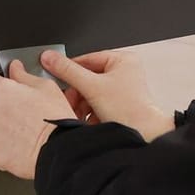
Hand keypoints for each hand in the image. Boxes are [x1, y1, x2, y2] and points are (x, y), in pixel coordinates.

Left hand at [0, 60, 75, 179]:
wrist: (59, 151)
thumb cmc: (55, 120)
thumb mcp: (46, 87)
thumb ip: (23, 75)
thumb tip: (15, 68)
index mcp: (0, 90)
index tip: (2, 88)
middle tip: (15, 109)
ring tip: (20, 128)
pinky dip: (0, 143)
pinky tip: (18, 142)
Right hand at [42, 49, 171, 141]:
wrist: (145, 136)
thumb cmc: (130, 110)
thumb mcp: (92, 86)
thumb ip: (68, 71)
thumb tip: (49, 57)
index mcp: (122, 60)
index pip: (87, 59)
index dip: (69, 70)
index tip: (54, 75)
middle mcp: (124, 72)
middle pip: (87, 78)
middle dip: (76, 94)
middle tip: (66, 102)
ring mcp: (122, 90)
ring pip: (90, 93)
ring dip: (81, 106)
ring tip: (76, 115)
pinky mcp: (119, 106)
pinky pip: (97, 104)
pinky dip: (89, 113)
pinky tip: (86, 122)